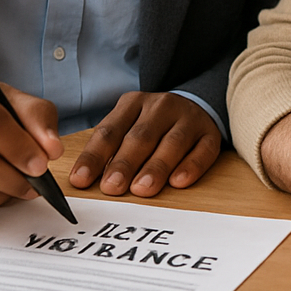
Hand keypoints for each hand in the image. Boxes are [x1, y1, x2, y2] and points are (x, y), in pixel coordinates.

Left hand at [68, 91, 221, 196]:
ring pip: (172, 143)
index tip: (81, 180)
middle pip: (140, 137)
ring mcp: (188, 118)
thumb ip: (110, 148)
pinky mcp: (209, 133)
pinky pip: (202, 150)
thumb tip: (85, 180)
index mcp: (134, 102)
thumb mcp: (127, 125)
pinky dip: (191, 166)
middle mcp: (161, 106)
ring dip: (156, 167)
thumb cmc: (152, 125)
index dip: (94, 156)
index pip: (110, 130)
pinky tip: (179, 182)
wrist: (195, 104)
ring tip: (142, 188)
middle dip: (124, 163)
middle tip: (112, 187)